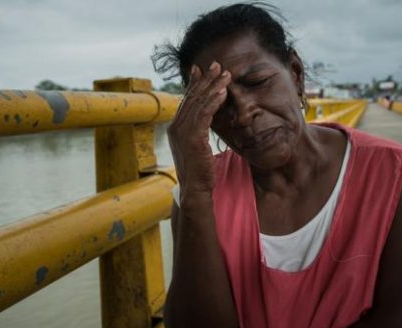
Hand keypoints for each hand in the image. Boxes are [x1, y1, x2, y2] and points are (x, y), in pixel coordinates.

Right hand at [167, 61, 230, 196]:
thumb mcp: (195, 146)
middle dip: (206, 79)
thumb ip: (197, 131)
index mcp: (175, 127)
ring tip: (225, 74)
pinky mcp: (193, 137)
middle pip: (192, 97)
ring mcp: (183, 132)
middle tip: (217, 65)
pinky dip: (214, 101)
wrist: (194, 189)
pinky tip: (223, 92)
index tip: (202, 70)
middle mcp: (176, 126)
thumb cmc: (198, 171)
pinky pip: (205, 114)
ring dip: (213, 86)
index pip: (186, 100)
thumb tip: (203, 121)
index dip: (194, 83)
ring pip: (199, 103)